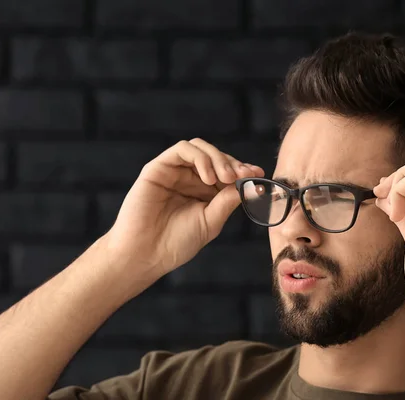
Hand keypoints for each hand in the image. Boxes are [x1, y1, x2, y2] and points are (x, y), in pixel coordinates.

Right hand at [103, 138, 263, 279]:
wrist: (146, 254)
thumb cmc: (177, 242)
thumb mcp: (211, 220)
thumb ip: (228, 200)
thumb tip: (250, 183)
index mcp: (205, 192)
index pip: (228, 172)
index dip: (244, 170)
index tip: (259, 175)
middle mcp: (190, 178)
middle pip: (217, 157)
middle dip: (234, 164)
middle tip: (245, 175)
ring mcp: (174, 171)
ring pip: (201, 148)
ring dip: (218, 159)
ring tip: (226, 178)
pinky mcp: (158, 167)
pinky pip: (183, 150)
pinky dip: (200, 158)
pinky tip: (208, 177)